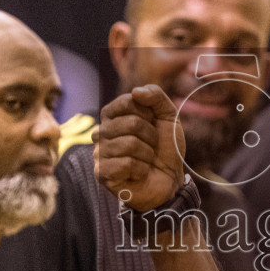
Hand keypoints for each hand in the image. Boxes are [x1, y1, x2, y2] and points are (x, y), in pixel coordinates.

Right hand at [94, 85, 185, 211]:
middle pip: (132, 123)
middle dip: (151, 136)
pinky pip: (127, 163)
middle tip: (151, 146)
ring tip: (146, 160)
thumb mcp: (168, 116)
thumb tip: (136, 91)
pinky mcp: (102, 173)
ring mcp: (99, 153)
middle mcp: (101, 132)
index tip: (152, 124)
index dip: (148, 113)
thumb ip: (156, 96)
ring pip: (130, 144)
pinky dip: (141, 169)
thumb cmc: (165, 147)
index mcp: (112, 115)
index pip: (128, 101)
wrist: (170, 179)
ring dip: (148, 154)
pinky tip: (139, 173)